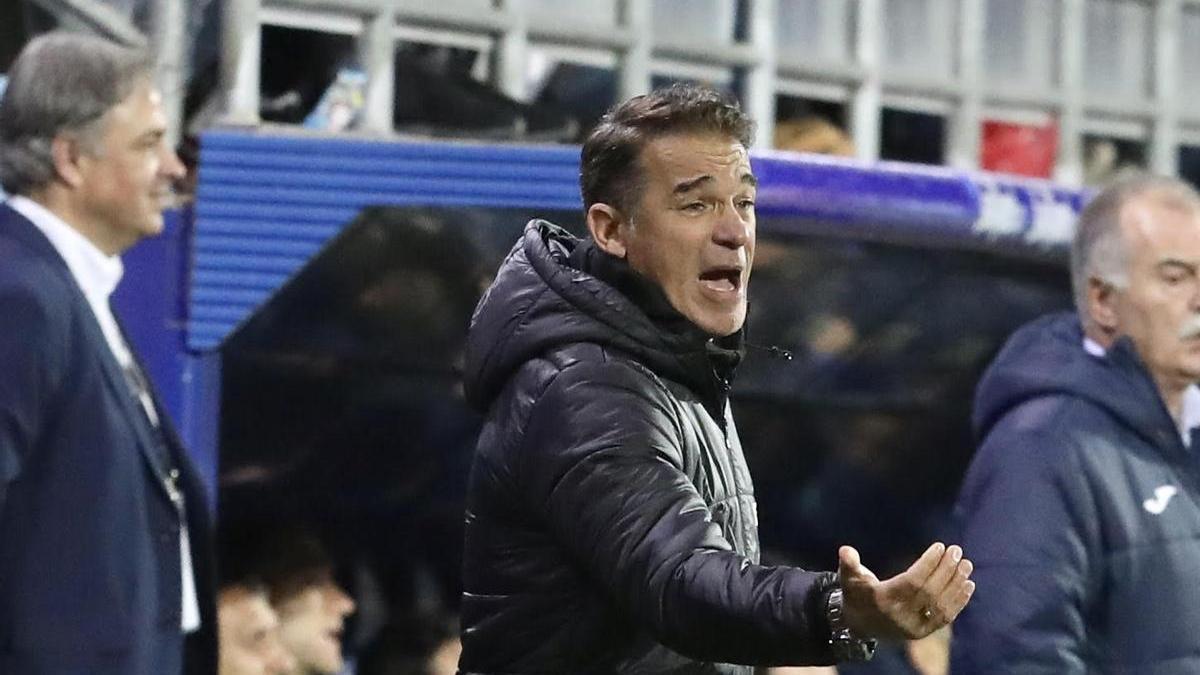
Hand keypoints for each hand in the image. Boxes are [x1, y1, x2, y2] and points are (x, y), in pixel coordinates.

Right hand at [838, 542, 973, 639]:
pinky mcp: (923, 633)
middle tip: (957, 551)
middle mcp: (900, 616)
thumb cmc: (856, 595)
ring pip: (940, 605)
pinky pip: (945, 618)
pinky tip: (968, 585)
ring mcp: (913, 627)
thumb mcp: (849, 578)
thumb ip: (849, 564)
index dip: (928, 564)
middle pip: (930, 592)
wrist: (859, 626)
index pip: (912, 581)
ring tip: (967, 565)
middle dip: (946, 570)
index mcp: (883, 600)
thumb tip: (846, 550)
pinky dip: (959, 602)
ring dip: (956, 584)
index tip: (940, 547)